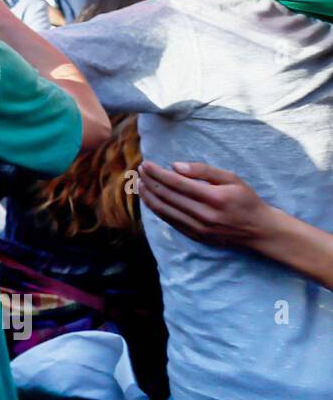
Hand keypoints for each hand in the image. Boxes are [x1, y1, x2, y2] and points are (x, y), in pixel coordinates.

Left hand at [137, 160, 276, 248]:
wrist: (259, 230)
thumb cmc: (246, 200)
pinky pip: (169, 221)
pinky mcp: (194, 236)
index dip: (157, 173)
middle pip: (166, 196)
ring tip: (140, 183)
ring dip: (148, 195)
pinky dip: (156, 209)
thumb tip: (174, 166)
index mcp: (213, 197)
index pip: (176, 183)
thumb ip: (204, 170)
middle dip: (149, 181)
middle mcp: (203, 214)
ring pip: (163, 210)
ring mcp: (197, 228)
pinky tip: (150, 198)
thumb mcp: (231, 178)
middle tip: (140, 170)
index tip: (146, 164)